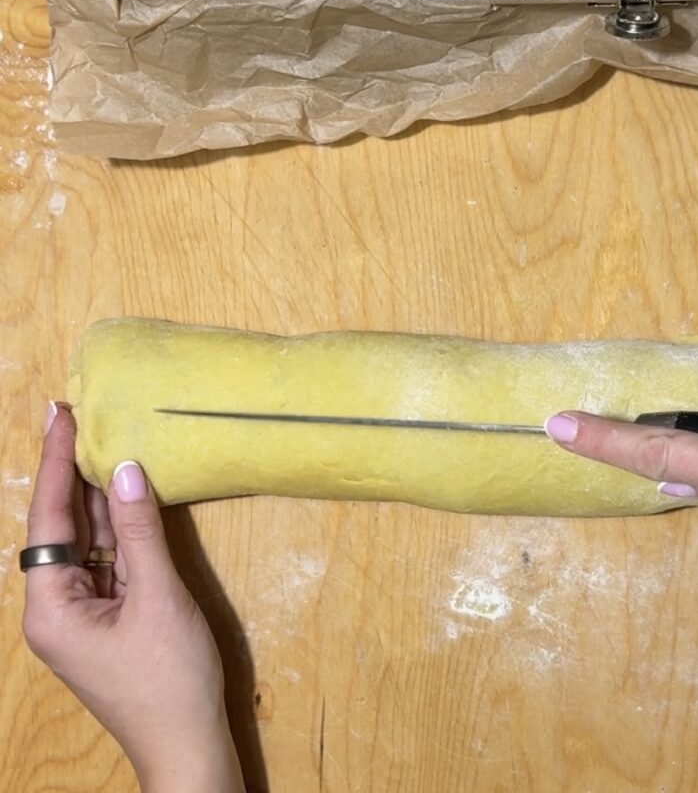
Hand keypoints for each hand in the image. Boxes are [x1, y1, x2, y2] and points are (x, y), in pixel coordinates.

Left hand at [21, 404, 243, 792]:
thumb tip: (127, 468)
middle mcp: (56, 607)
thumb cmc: (169, 677)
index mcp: (51, 609)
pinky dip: (117, 525)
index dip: (57, 464)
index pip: (49, 520)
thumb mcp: (158, 597)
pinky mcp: (108, 616)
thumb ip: (139, 531)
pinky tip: (127, 490)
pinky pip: (107, 560)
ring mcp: (82, 612)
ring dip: (98, 496)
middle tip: (81, 415)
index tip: (60, 415)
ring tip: (103, 438)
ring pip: (86, 541)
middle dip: (74, 473)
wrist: (188, 743)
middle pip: (62, 527)